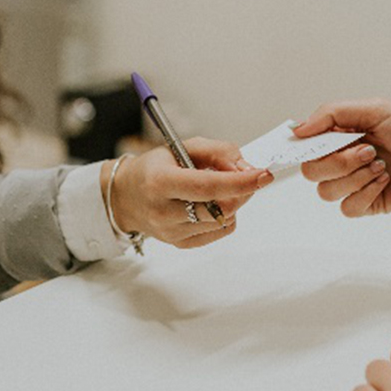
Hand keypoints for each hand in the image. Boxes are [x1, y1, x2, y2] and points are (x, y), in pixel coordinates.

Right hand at [103, 137, 273, 248]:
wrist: (126, 197)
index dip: (240, 182)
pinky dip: (224, 215)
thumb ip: (217, 152)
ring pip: (223, 220)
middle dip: (242, 191)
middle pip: (219, 208)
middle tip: (246, 176)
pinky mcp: (181, 244)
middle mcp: (164, 212)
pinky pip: (219, 231)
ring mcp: (172, 232)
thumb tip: (246, 167)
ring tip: (217, 189)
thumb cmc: (154, 169)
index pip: (207, 186)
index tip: (263, 175)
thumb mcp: (181, 147)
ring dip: (232, 202)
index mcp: (160, 182)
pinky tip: (210, 204)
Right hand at [294, 99, 390, 216]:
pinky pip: (348, 208)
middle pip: (311, 172)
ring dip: (354, 178)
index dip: (305, 148)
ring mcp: (355, 183)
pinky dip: (365, 194)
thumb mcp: (377, 109)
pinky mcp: (369, 203)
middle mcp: (345, 159)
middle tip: (368, 152)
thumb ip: (332, 114)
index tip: (314, 146)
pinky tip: (385, 181)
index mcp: (342, 134)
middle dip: (337, 163)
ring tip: (381, 166)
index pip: (307, 145)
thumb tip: (297, 129)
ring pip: (327, 192)